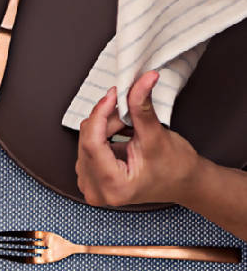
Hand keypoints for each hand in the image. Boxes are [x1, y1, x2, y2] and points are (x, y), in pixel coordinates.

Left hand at [76, 71, 199, 206]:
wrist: (184, 183)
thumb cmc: (175, 167)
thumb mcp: (157, 135)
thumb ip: (142, 107)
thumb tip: (143, 80)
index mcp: (112, 186)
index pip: (92, 143)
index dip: (100, 114)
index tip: (113, 94)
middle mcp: (95, 191)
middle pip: (88, 142)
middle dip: (107, 121)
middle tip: (129, 111)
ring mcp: (90, 187)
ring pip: (86, 143)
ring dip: (106, 128)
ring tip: (131, 128)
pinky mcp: (89, 180)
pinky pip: (87, 150)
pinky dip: (103, 137)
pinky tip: (122, 137)